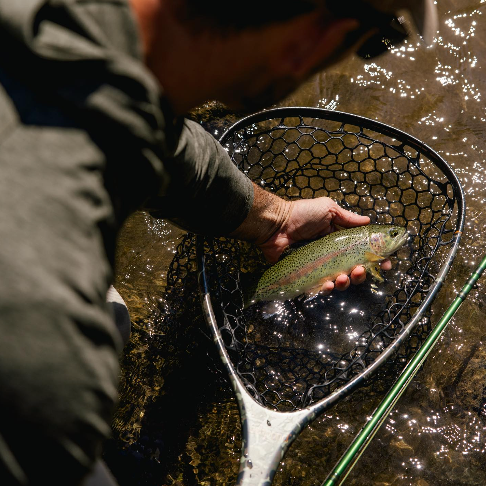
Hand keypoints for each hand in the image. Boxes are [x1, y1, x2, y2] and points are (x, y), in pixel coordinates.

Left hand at [257, 196, 390, 292]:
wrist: (276, 225)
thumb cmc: (301, 215)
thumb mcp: (327, 209)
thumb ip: (347, 218)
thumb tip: (369, 222)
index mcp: (339, 240)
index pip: (361, 252)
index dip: (375, 259)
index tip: (386, 264)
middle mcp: (331, 255)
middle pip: (353, 270)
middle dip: (361, 274)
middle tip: (360, 270)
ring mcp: (319, 267)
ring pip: (340, 281)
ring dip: (347, 282)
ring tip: (345, 277)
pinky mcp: (306, 276)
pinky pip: (320, 287)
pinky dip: (327, 288)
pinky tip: (329, 284)